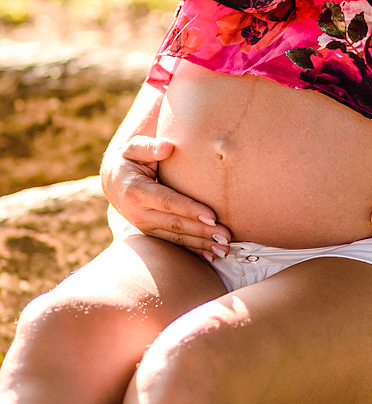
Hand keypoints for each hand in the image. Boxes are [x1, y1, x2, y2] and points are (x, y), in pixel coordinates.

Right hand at [100, 136, 230, 262]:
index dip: (190, 210)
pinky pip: (174, 244)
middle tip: (226, 236)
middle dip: (202, 232)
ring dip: (201, 245)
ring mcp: (145, 226)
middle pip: (176, 224)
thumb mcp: (134, 149)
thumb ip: (150, 147)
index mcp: (137, 191)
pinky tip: (211, 256)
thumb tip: (167, 147)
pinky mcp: (152, 233)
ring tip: (224, 249)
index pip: (168, 202)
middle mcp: (140, 213)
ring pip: (177, 238)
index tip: (212, 216)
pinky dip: (193, 251)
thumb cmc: (130, 160)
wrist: (113, 181)